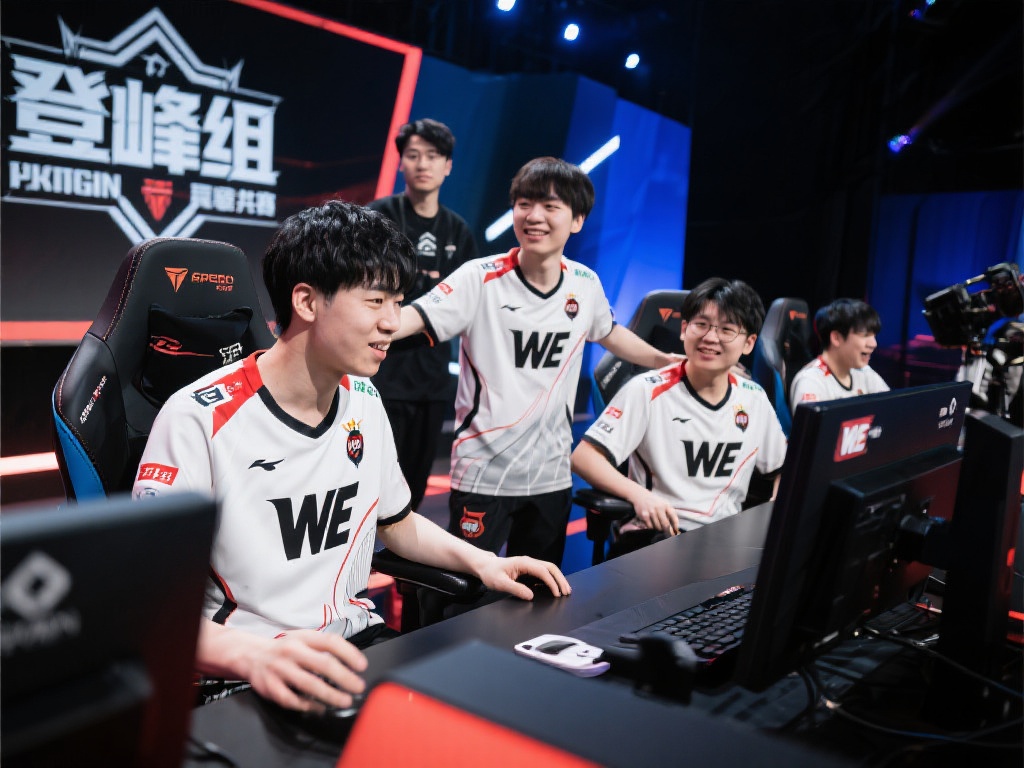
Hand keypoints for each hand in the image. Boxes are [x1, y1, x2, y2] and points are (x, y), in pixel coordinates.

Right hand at [242, 629, 368, 711]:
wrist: (250, 654)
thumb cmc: (285, 649)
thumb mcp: (303, 640)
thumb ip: (323, 648)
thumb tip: (351, 662)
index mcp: (304, 638)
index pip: (330, 642)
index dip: (349, 653)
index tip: (362, 666)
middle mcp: (292, 651)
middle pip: (323, 664)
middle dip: (345, 678)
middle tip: (358, 687)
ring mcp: (281, 670)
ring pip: (310, 684)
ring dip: (331, 695)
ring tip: (345, 701)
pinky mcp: (270, 687)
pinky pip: (293, 700)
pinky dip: (309, 706)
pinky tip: (320, 707)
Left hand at [477, 556, 571, 600]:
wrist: (485, 566)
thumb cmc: (491, 573)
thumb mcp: (500, 583)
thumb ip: (515, 589)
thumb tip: (530, 596)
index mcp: (523, 563)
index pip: (543, 571)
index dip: (552, 583)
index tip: (556, 594)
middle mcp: (529, 561)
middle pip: (551, 568)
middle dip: (560, 580)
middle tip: (567, 592)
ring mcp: (530, 564)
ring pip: (549, 569)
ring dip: (558, 579)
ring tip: (565, 590)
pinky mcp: (529, 568)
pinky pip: (544, 572)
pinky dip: (553, 579)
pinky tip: (554, 588)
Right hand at [627, 488, 678, 534]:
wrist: (641, 496)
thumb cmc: (654, 501)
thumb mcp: (664, 503)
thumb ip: (670, 512)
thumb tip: (674, 525)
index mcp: (665, 505)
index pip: (673, 517)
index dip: (675, 525)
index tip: (676, 530)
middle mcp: (659, 508)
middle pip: (665, 524)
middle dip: (668, 531)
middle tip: (668, 534)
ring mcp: (651, 512)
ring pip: (658, 527)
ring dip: (659, 529)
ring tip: (659, 528)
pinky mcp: (644, 516)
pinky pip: (650, 526)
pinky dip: (652, 528)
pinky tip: (652, 525)